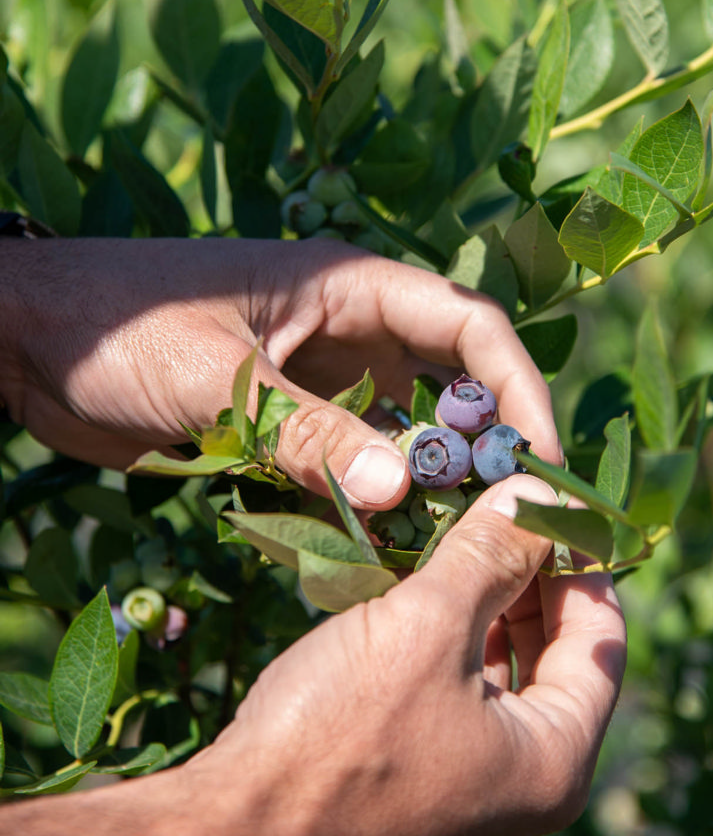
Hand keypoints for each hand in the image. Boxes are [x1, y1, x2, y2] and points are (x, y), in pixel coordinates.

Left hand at [0, 237, 559, 507]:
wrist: (29, 339)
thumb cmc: (120, 328)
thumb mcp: (218, 378)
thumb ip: (307, 432)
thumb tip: (405, 493)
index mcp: (349, 286)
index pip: (469, 326)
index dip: (517, 389)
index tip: (538, 462)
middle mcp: (349, 329)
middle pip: (450, 384)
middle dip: (484, 448)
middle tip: (507, 524)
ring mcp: (319, 377)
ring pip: (403, 431)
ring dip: (427, 483)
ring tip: (447, 549)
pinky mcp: (285, 421)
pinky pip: (351, 461)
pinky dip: (370, 499)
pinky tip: (379, 547)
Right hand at [184, 474, 625, 835]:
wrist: (234, 828)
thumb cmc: (340, 730)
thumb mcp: (427, 626)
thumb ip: (490, 554)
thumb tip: (537, 492)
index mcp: (554, 759)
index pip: (602, 639)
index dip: (582, 560)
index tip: (551, 498)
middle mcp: (526, 778)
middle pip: (555, 651)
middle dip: (530, 572)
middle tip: (505, 501)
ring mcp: (472, 779)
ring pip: (501, 664)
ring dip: (487, 596)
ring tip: (464, 525)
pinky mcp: (423, 771)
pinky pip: (458, 686)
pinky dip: (450, 631)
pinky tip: (423, 579)